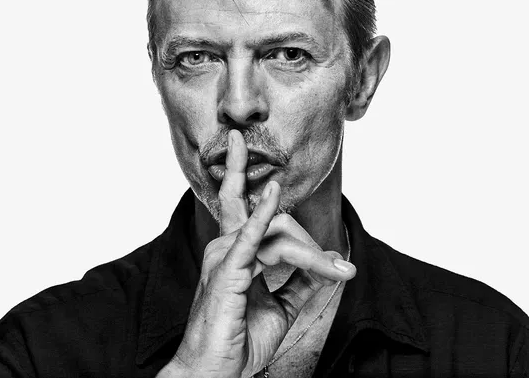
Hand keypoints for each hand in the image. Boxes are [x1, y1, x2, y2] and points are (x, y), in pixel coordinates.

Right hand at [161, 130, 355, 377]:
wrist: (216, 372)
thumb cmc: (239, 341)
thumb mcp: (282, 307)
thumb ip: (302, 283)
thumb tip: (329, 264)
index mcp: (236, 251)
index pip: (254, 210)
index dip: (277, 202)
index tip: (333, 260)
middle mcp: (227, 246)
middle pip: (275, 218)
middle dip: (307, 235)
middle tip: (339, 270)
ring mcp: (225, 255)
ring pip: (279, 233)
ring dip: (312, 253)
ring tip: (336, 273)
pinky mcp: (227, 268)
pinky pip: (251, 235)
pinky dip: (264, 213)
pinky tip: (274, 194)